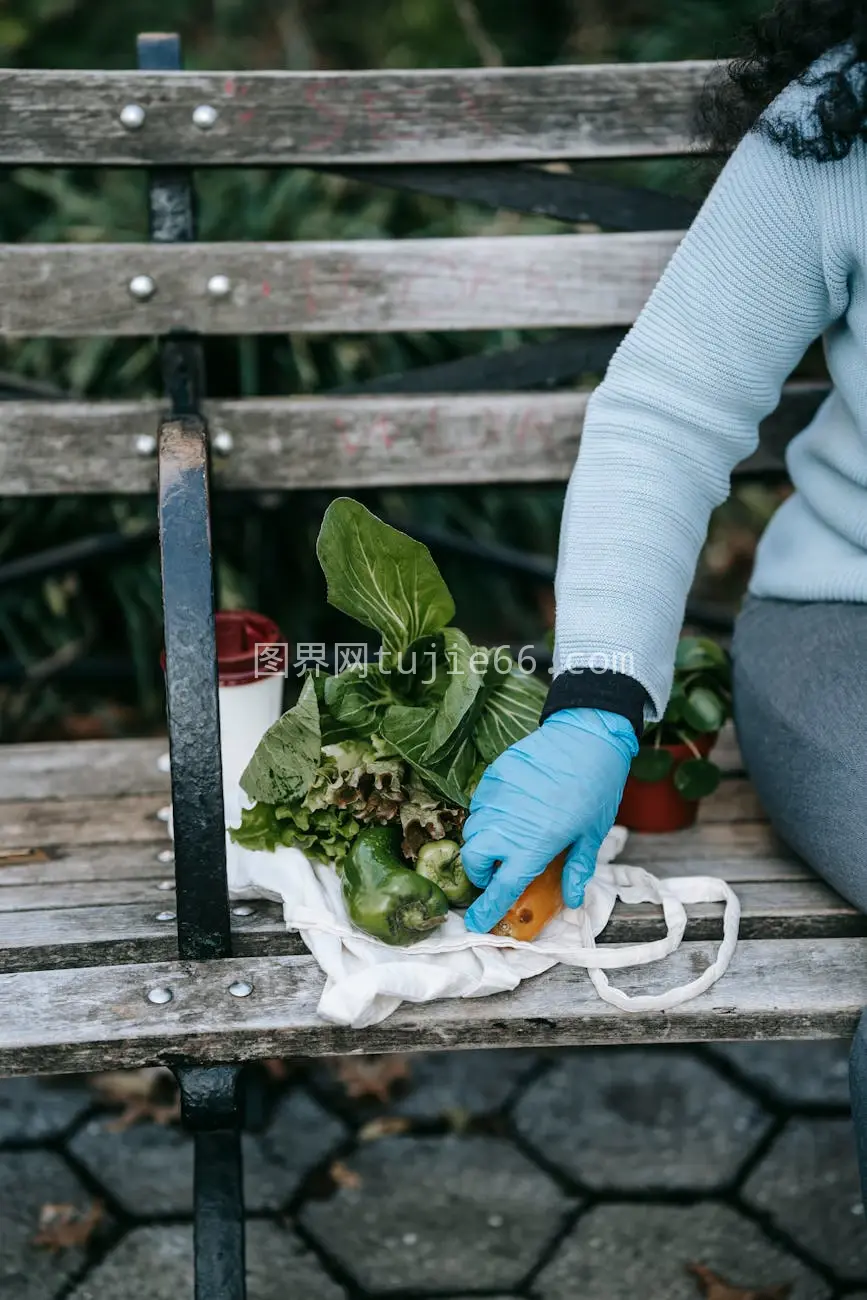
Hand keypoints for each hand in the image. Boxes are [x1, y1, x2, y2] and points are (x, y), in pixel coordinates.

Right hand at [462, 708, 638, 932]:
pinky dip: (488, 815)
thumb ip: (576, 869)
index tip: (476, 923)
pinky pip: (480, 804)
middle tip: (498, 873)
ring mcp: (495, 799)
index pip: (500, 888)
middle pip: (473, 860)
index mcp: (532, 847)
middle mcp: (505, 826)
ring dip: (483, 844)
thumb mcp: (591, 835)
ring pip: (473, 830)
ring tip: (507, 839)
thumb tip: (572, 900)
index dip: (486, 910)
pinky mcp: (492, 776)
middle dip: (479, 873)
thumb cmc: (596, 789)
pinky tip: (511, 810)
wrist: (587, 736)